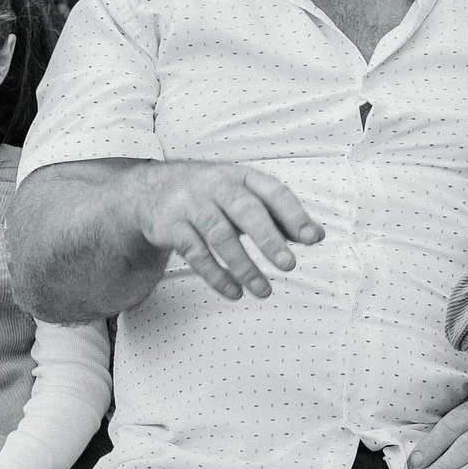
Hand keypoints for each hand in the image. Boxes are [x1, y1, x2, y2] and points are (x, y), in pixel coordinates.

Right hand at [140, 162, 324, 300]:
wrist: (151, 190)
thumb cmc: (213, 197)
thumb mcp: (244, 197)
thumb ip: (279, 216)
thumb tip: (316, 236)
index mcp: (242, 177)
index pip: (273, 192)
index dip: (293, 215)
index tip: (311, 239)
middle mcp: (217, 185)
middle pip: (245, 210)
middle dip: (268, 238)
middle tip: (289, 265)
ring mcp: (191, 204)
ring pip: (220, 235)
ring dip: (244, 266)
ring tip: (264, 291)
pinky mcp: (170, 226)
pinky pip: (195, 253)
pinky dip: (216, 275)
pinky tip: (235, 292)